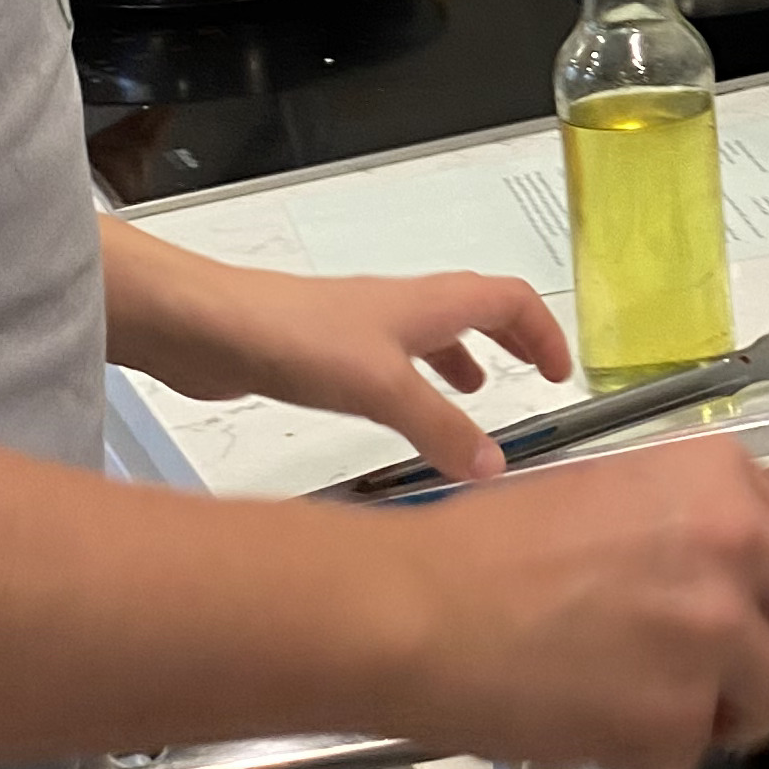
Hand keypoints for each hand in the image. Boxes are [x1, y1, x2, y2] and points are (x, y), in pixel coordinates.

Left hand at [101, 231, 569, 482]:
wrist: (207, 327)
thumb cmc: (295, 339)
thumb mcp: (383, 390)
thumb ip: (441, 431)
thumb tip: (495, 469)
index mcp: (428, 303)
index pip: (509, 299)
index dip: (543, 331)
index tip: (561, 371)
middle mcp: (401, 307)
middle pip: (476, 309)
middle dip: (512, 339)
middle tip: (533, 377)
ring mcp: (361, 327)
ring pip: (431, 336)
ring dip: (463, 360)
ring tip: (475, 401)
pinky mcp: (325, 353)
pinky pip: (391, 363)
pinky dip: (414, 384)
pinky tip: (398, 416)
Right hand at [388, 438, 768, 768]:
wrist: (412, 609)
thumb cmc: (484, 551)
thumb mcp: (613, 495)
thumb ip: (698, 529)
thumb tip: (752, 581)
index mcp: (720, 481)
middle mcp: (737, 548)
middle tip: (750, 680)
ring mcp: (716, 636)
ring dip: (727, 712)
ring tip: (647, 699)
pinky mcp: (680, 717)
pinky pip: (699, 748)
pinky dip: (656, 748)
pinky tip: (596, 716)